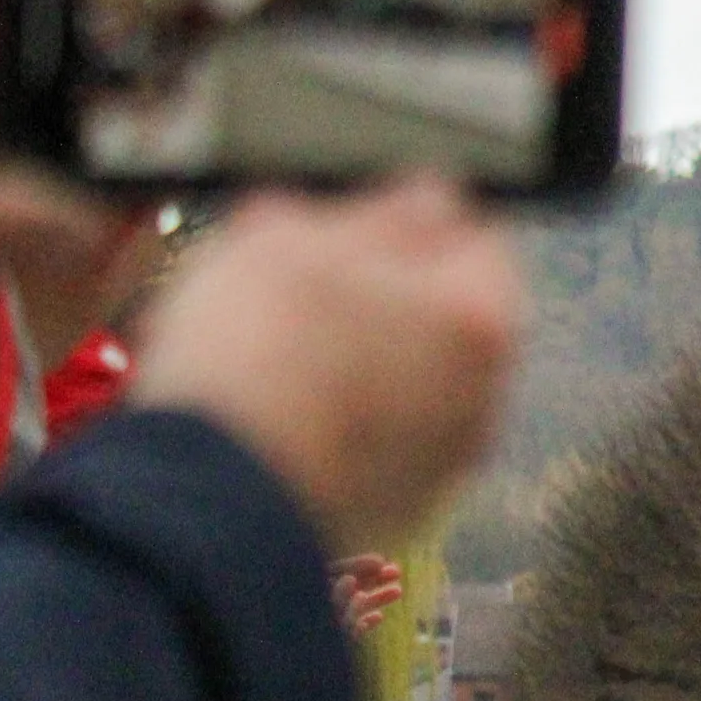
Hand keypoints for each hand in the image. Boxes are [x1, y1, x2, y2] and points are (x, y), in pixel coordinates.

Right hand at [129, 177, 522, 553]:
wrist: (213, 498)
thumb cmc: (254, 354)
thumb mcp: (295, 239)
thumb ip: (380, 210)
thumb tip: (428, 196)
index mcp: (481, 315)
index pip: (477, 235)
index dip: (413, 218)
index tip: (353, 219)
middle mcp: (487, 392)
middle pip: (447, 312)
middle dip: (384, 288)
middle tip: (301, 277)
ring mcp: (448, 457)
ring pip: (413, 375)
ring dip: (362, 352)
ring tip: (278, 343)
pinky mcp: (402, 505)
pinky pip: (383, 432)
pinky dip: (347, 412)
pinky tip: (283, 406)